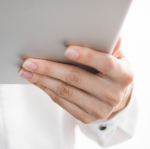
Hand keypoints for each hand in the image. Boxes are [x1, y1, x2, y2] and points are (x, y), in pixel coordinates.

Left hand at [19, 38, 133, 123]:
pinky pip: (62, 101)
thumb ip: (109, 44)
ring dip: (42, 79)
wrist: (118, 97)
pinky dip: (46, 89)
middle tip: (30, 61)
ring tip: (25, 69)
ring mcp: (100, 109)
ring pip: (65, 91)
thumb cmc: (112, 69)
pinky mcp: (87, 117)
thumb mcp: (116, 55)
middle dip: (50, 68)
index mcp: (124, 75)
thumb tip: (105, 31)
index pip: (106, 63)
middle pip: (77, 78)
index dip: (87, 56)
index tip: (67, 49)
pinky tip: (35, 79)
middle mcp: (113, 94)